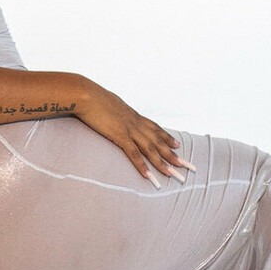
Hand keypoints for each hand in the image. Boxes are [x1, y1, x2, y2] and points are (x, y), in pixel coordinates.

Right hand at [73, 81, 195, 182]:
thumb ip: (116, 111)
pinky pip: (133, 153)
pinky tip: (148, 175)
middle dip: (172, 154)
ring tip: (172, 174)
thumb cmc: (93, 98)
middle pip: (158, 141)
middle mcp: (135, 122)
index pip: (155, 128)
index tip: (178, 145)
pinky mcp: (119, 135)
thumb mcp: (110, 104)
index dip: (167, 137)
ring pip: (150, 149)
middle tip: (184, 165)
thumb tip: (116, 113)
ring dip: (162, 162)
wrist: (86, 94)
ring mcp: (129, 129)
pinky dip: (142, 165)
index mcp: (133, 115)